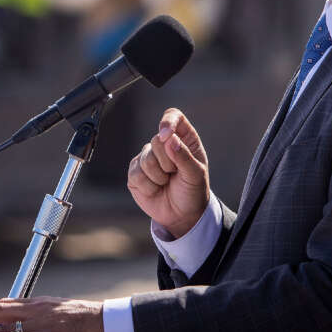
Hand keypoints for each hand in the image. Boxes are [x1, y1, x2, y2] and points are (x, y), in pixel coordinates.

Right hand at [127, 107, 209, 237]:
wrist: (182, 215)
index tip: (166, 135)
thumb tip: (169, 139)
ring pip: (146, 159)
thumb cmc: (193, 191)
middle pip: (156, 141)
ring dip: (159, 177)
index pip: (173, 116)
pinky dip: (149, 186)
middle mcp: (164, 144)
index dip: (168, 122)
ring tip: (167, 183)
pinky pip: (137, 174)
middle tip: (176, 174)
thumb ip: (184, 156)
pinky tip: (156, 189)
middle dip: (167, 162)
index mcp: (183, 138)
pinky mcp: (135, 172)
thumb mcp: (195, 175)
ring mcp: (147, 157)